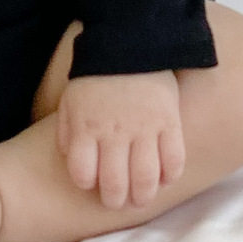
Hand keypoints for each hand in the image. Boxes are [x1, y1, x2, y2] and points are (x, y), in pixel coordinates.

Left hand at [55, 70, 184, 209]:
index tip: (91, 181)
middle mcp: (115, 132)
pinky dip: (170, 175)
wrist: (131, 40)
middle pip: (114, 183)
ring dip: (143, 195)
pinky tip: (165, 178)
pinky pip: (174, 158)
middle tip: (118, 201)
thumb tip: (71, 159)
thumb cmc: (96, 75)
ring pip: (145, 178)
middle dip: (114, 200)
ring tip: (141, 198)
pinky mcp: (170, 121)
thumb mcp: (70, 100)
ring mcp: (145, 128)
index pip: (83, 174)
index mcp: (87, 127)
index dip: (86, 182)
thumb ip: (68, 132)